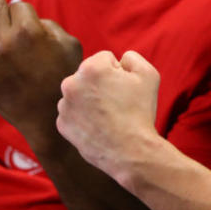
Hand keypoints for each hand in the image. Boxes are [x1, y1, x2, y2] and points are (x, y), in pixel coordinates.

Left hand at [56, 50, 161, 180]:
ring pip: (79, 94)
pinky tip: (98, 126)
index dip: (118, 73)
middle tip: (116, 103)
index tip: (124, 89)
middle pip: (88, 75)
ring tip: (107, 116)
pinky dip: (83, 117)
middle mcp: (71, 83)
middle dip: (100, 84)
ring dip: (90, 100)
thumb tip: (120, 60)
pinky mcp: (62, 124)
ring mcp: (64, 105)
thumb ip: (132, 58)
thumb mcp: (148, 74)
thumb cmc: (140, 112)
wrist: (131, 151)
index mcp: (91, 67)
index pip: (105, 59)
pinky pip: (73, 113)